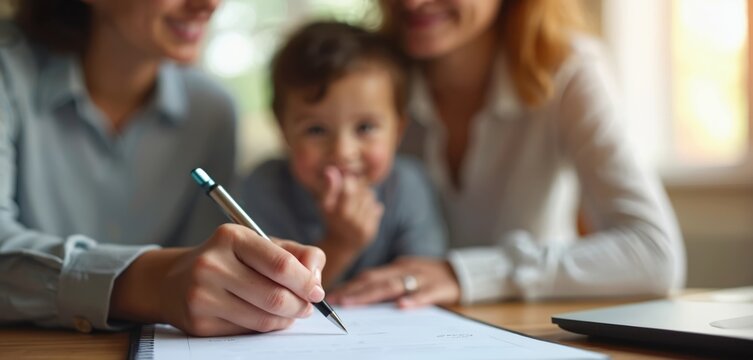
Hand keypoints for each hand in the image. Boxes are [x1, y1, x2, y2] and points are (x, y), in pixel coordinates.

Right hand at [110, 224, 325, 335]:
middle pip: (275, 296)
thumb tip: (317, 277)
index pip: (280, 264)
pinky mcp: (199, 322)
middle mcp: (212, 264)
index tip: (317, 291)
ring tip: (290, 313)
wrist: (173, 281)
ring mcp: (202, 295)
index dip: (306, 282)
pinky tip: (265, 318)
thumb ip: (296, 254)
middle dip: (300, 306)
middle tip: (307, 307)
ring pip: (263, 318)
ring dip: (286, 320)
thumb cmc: (229, 260)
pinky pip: (247, 331)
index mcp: (231, 237)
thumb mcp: (260, 244)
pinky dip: (265, 328)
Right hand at [319, 166, 383, 251]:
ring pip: (370, 197)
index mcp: (335, 212)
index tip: (348, 179)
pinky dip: (372, 204)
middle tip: (354, 188)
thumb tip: (331, 169)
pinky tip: (363, 209)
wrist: (342, 244)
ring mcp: (360, 227)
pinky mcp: (370, 231)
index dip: (351, 181)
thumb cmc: (332, 218)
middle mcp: (349, 221)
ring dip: (365, 194)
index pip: (349, 189)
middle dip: (359, 186)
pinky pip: (376, 206)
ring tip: (357, 200)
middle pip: (361, 191)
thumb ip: (329, 187)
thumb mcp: (326, 203)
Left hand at [327, 257, 460, 308]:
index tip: (332, 296)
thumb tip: (359, 295)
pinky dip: (414, 299)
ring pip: (395, 285)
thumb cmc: (429, 277)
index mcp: (397, 267)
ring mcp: (423, 277)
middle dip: (354, 291)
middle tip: (335, 302)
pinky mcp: (440, 287)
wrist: (462, 272)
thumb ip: (388, 283)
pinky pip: (426, 294)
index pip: (369, 275)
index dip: (350, 285)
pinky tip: (401, 307)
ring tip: (353, 304)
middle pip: (377, 279)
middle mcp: (406, 269)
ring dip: (372, 294)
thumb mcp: (408, 275)